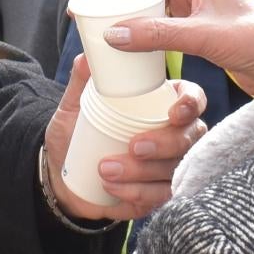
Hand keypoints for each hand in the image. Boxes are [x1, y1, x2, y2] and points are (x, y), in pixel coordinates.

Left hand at [42, 56, 206, 221]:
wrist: (61, 177)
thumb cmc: (76, 135)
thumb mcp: (74, 107)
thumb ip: (81, 81)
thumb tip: (87, 57)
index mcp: (161, 105)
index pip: (192, 100)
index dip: (191, 104)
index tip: (174, 112)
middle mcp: (174, 135)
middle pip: (190, 137)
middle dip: (165, 143)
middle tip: (133, 146)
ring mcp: (170, 167)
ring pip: (174, 170)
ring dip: (142, 172)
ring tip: (105, 170)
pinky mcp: (159, 195)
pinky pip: (160, 197)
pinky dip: (136, 193)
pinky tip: (111, 187)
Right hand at [98, 0, 253, 95]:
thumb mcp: (204, 35)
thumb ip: (159, 34)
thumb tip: (115, 32)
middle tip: (92, 5)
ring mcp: (199, 10)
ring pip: (156, 7)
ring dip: (134, 15)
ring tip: (105, 27)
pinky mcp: (201, 32)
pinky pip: (164, 27)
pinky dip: (147, 33)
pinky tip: (133, 47)